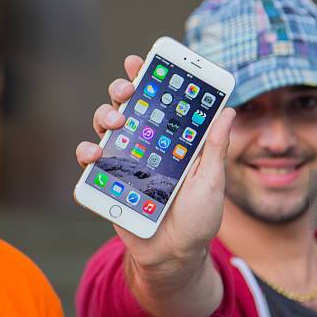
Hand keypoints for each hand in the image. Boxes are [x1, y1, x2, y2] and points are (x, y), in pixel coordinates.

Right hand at [76, 55, 234, 268]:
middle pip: (130, 107)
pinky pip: (90, 161)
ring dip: (106, 115)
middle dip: (124, 90)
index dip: (153, 80)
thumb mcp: (212, 182)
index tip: (146, 60)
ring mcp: (125, 162)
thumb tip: (229, 110)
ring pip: (106, 126)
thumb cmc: (198, 220)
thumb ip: (216, 148)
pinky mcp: (108, 182)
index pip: (162, 104)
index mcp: (174, 142)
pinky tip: (95, 152)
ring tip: (116, 121)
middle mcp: (147, 146)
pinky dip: (87, 151)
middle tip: (129, 89)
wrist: (174, 257)